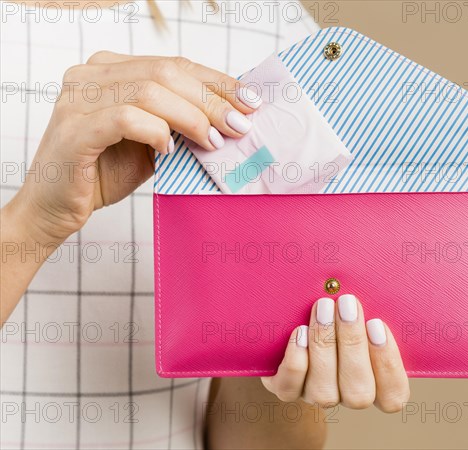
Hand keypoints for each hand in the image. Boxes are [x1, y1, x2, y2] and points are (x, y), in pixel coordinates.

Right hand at [15, 51, 260, 243]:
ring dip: (191, 117)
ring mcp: (78, 99)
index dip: (217, 81)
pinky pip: (126, 118)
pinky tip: (168, 150)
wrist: (57, 207)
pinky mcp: (74, 129)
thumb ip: (179, 124)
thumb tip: (230, 118)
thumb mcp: (152, 142)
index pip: (175, 65)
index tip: (250, 102)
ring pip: (149, 90)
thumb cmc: (105, 172)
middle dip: (211, 100)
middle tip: (239, 126)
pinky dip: (155, 132)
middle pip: (166, 73)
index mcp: (111, 70)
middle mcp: (91, 75)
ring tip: (213, 142)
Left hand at [261, 294, 409, 411]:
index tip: (377, 324)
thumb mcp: (358, 311)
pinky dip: (296, 361)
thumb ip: (371, 309)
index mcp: (376, 382)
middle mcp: (347, 395)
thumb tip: (381, 276)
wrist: (293, 324)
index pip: (393, 395)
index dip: (388, 364)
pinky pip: (289, 387)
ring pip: (324, 391)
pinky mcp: (285, 389)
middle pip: (359, 393)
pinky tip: (299, 332)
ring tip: (322, 306)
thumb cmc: (339, 311)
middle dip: (353, 344)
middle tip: (347, 303)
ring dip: (324, 345)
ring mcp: (315, 395)